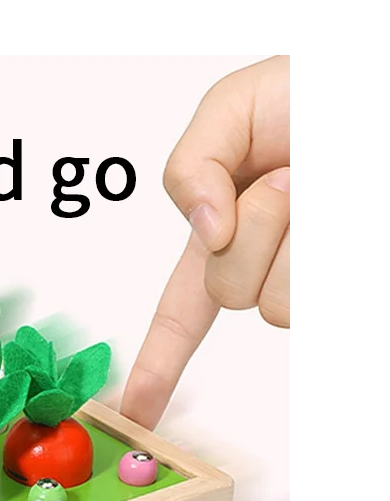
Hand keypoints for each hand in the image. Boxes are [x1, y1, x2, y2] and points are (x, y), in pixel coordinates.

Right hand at [120, 54, 290, 431]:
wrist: (374, 88)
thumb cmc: (306, 91)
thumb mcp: (231, 107)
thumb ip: (190, 168)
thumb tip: (204, 230)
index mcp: (225, 230)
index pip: (180, 308)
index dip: (155, 363)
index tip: (135, 412)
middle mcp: (266, 261)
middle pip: (226, 295)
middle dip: (250, 234)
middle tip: (283, 178)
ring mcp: (304, 275)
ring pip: (272, 304)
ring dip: (290, 239)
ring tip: (309, 184)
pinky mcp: (326, 286)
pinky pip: (300, 301)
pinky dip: (306, 252)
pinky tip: (321, 213)